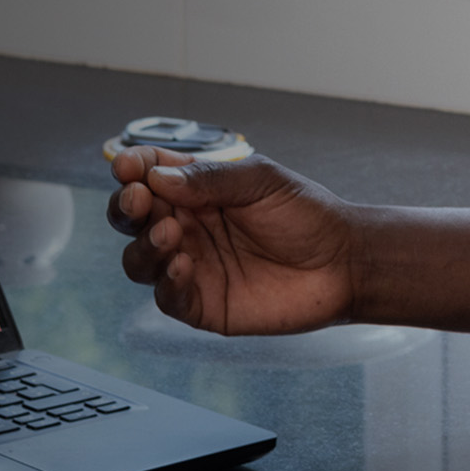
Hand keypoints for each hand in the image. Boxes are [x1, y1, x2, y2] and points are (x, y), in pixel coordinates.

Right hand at [108, 147, 361, 334]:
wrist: (343, 263)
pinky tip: (183, 265)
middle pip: (132, 218)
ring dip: (144, 245)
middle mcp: (187, 226)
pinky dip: (166, 282)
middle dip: (126, 206)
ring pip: (139, 259)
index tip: (127, 166)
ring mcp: (191, 266)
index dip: (132, 169)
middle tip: (138, 198)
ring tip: (170, 233)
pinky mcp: (202, 304)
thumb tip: (159, 177)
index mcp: (197, 189)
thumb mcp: (260, 181)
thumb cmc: (307, 215)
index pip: (148, 175)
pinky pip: (166, 296)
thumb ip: (209, 178)